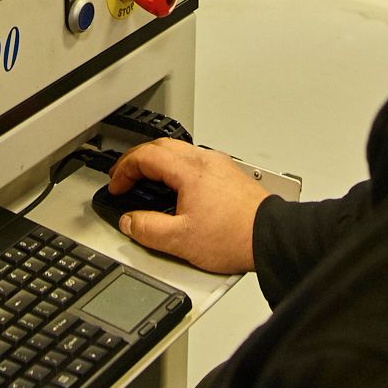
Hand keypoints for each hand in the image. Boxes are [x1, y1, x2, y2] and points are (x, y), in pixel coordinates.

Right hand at [107, 138, 269, 273]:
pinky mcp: (230, 176)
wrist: (271, 238)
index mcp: (190, 170)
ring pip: (179, 151)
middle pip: (161, 146)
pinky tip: (176, 189)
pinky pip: (195, 162)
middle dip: (137, 160)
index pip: (146, 156)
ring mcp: (220, 166)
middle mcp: (206, 161)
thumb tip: (130, 222)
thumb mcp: (181, 241)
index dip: (124, 170)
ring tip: (146, 182)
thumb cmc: (236, 236)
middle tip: (124, 178)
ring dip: (158, 163)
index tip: (116, 186)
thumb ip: (148, 230)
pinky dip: (177, 169)